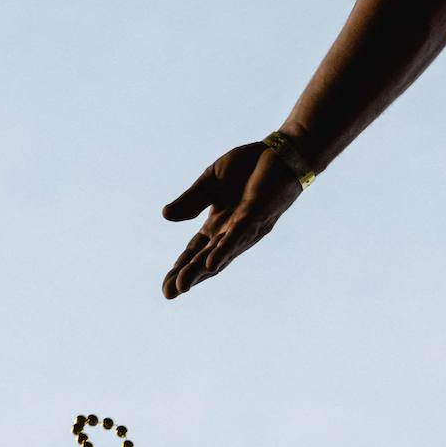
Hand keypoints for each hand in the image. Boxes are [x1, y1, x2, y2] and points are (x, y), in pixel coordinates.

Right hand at [161, 142, 304, 299]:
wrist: (281, 152)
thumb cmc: (249, 167)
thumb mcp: (211, 181)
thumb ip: (190, 200)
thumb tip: (164, 216)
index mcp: (218, 224)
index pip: (195, 251)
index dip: (180, 268)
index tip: (166, 287)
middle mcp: (230, 231)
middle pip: (204, 260)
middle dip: (188, 277)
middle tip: (168, 294)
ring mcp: (244, 226)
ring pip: (219, 254)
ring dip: (200, 271)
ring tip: (182, 286)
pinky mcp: (255, 215)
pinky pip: (237, 236)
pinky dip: (223, 251)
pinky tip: (210, 265)